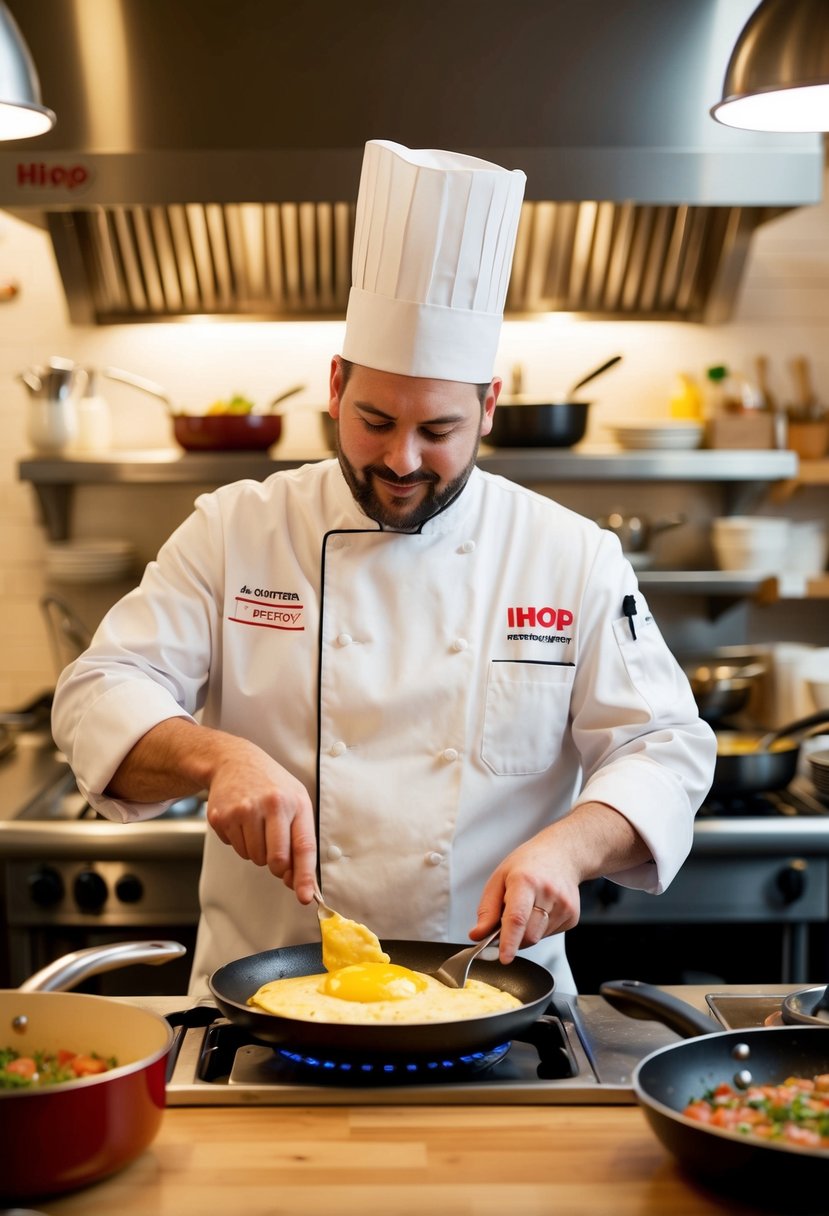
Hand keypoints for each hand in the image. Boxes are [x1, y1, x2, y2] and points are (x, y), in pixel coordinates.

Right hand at [205, 735, 317, 901]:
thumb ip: (299, 840)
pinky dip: (239, 841)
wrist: (234, 760)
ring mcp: (242, 811)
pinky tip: (241, 820)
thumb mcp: (295, 802)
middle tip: (274, 844)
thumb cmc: (270, 784)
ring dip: (257, 850)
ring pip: (254, 857)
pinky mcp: (221, 817)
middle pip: (275, 860)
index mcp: (293, 802)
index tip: (305, 897)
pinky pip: (235, 848)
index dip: (305, 876)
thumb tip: (295, 880)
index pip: (302, 846)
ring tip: (256, 823)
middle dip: (276, 864)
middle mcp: (269, 805)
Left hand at [471, 826, 582, 963]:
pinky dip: (540, 928)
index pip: (517, 918)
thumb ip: (487, 909)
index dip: (509, 941)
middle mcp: (548, 893)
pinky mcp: (573, 917)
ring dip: (526, 931)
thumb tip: (477, 934)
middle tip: (508, 918)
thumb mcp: (499, 878)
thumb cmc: (528, 864)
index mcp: (525, 881)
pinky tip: (542, 908)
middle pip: (527, 935)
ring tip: (529, 905)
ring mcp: (564, 906)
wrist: (562, 854)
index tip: (504, 958)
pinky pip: (549, 935)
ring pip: (537, 937)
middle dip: (514, 937)